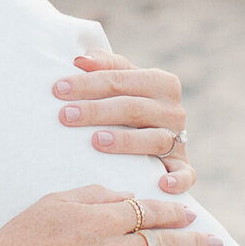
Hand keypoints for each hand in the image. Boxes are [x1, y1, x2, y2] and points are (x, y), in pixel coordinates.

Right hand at [0, 185, 220, 245]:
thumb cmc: (22, 236)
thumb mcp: (56, 200)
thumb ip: (95, 194)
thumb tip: (126, 196)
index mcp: (104, 217)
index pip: (151, 212)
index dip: (175, 213)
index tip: (191, 214)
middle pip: (166, 242)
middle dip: (195, 241)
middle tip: (217, 243)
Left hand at [53, 52, 195, 192]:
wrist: (154, 133)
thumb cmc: (128, 101)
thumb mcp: (120, 79)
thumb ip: (105, 66)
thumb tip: (81, 60)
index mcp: (161, 82)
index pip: (120, 79)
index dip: (88, 83)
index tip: (58, 89)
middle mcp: (174, 110)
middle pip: (133, 108)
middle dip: (97, 111)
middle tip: (65, 115)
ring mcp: (180, 139)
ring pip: (155, 139)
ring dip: (126, 141)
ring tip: (95, 141)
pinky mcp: (182, 167)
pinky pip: (186, 174)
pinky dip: (178, 180)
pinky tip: (161, 185)